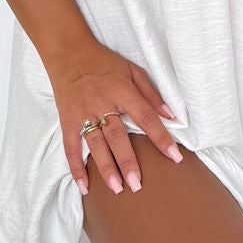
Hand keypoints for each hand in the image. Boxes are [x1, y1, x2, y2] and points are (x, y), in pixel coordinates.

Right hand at [47, 39, 184, 196]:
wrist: (69, 53)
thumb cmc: (105, 63)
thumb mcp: (133, 70)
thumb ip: (152, 94)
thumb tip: (172, 115)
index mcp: (122, 91)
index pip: (146, 116)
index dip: (160, 137)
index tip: (174, 156)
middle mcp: (103, 104)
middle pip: (118, 136)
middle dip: (128, 161)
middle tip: (138, 185)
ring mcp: (83, 113)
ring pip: (96, 145)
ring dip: (106, 168)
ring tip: (117, 189)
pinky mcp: (68, 120)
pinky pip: (71, 147)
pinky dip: (76, 167)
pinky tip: (84, 186)